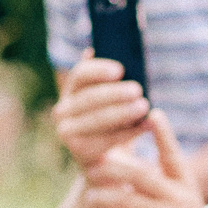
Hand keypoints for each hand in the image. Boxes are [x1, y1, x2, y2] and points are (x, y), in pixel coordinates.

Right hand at [52, 56, 152, 174]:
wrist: (102, 156)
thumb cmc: (110, 117)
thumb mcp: (109, 96)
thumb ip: (107, 78)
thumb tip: (95, 51)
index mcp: (70, 90)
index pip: (80, 74)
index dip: (99, 70)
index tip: (120, 70)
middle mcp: (62, 110)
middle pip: (89, 98)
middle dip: (115, 93)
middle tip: (138, 89)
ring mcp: (67, 133)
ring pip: (97, 119)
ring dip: (122, 112)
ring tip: (144, 107)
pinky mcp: (79, 152)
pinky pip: (105, 140)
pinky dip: (128, 132)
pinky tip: (145, 126)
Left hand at [90, 115, 207, 207]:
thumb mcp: (180, 199)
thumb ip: (158, 178)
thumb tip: (124, 152)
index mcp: (185, 184)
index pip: (173, 154)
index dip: (164, 133)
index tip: (154, 112)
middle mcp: (179, 198)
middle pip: (141, 176)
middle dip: (114, 169)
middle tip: (92, 167)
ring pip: (129, 201)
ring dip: (106, 197)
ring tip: (91, 196)